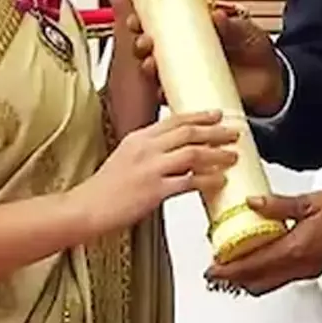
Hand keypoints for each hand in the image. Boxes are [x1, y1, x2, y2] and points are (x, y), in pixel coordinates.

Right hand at [72, 110, 237, 236]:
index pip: (175, 120)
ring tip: (232, 156)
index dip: (199, 116)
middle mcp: (146, 148)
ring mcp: (151, 168)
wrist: (87, 208)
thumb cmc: (105, 188)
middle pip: (188, 132)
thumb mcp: (126, 157)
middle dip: (215, 131)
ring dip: (217, 153)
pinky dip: (208, 179)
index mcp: (139, 138)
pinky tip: (219, 180)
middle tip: (233, 132)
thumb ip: (150, 151)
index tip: (217, 114)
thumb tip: (176, 153)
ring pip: (193, 153)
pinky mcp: (155, 190)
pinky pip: (189, 181)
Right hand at [132, 7, 284, 115]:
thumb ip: (230, 26)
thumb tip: (216, 16)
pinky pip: (171, 94)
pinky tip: (160, 90)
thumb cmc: (256, 50)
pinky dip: (163, 93)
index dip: (145, 19)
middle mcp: (184, 50)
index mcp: (193, 29)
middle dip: (141, 43)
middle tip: (145, 41)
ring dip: (147, 67)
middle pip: (152, 46)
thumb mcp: (245, 32)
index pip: (162, 21)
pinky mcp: (193, 93)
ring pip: (156, 70)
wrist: (272, 80)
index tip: (137, 19)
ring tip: (150, 64)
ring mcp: (186, 73)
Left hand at [205, 188, 321, 294]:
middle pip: (258, 280)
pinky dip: (266, 272)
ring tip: (235, 261)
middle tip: (217, 268)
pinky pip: (283, 276)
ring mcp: (307, 269)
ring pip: (270, 281)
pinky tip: (261, 256)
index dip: (230, 269)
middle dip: (235, 277)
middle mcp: (300, 265)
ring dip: (250, 276)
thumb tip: (253, 202)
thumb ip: (278, 204)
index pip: (254, 265)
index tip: (212, 268)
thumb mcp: (310, 200)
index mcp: (296, 249)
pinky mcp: (314, 266)